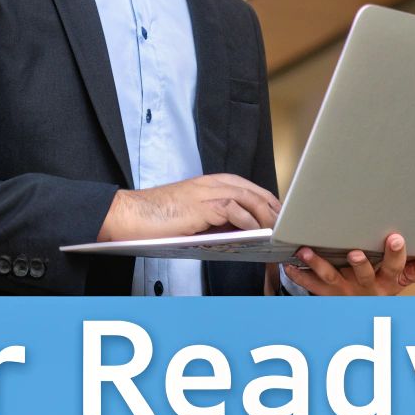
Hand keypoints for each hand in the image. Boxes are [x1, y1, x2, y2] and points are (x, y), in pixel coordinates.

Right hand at [98, 174, 279, 240]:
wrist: (128, 214)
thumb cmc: (155, 218)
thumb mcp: (192, 216)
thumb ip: (214, 218)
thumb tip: (239, 231)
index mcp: (209, 184)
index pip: (248, 187)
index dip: (267, 200)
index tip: (279, 215)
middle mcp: (210, 184)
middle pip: (253, 190)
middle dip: (273, 207)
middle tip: (287, 223)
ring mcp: (206, 193)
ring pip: (247, 197)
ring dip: (266, 214)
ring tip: (277, 230)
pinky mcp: (200, 205)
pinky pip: (232, 208)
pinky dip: (248, 220)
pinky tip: (256, 231)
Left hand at [281, 233, 414, 295]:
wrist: (361, 308)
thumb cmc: (383, 284)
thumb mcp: (403, 278)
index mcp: (388, 281)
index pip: (396, 267)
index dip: (396, 254)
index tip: (396, 238)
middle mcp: (366, 287)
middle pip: (365, 274)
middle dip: (361, 264)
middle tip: (355, 252)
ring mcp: (345, 290)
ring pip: (332, 278)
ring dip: (319, 265)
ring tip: (307, 252)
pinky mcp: (326, 293)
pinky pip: (311, 285)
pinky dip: (299, 274)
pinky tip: (289, 264)